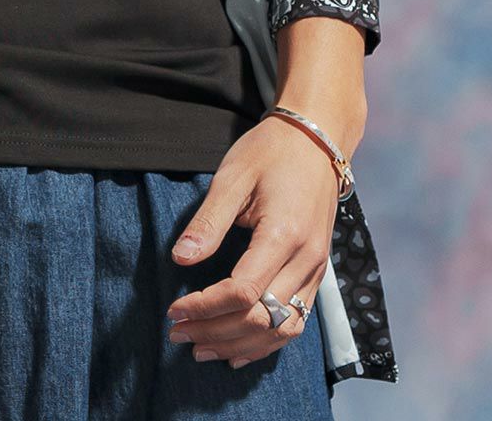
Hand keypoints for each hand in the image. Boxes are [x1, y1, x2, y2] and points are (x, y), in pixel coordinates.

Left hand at [164, 115, 338, 367]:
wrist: (317, 140)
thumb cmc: (270, 152)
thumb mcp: (233, 177)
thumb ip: (208, 221)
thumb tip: (180, 259)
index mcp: (283, 235)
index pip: (242, 292)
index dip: (205, 307)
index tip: (173, 309)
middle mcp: (306, 260)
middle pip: (262, 318)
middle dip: (216, 331)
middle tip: (177, 333)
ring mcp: (317, 270)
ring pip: (283, 329)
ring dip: (240, 344)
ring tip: (201, 347)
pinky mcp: (318, 273)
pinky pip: (296, 320)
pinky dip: (267, 341)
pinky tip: (239, 349)